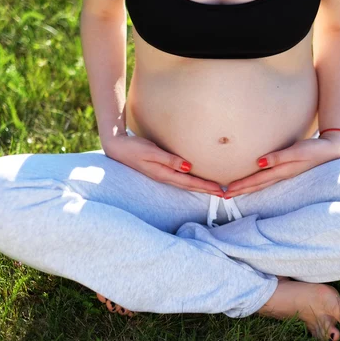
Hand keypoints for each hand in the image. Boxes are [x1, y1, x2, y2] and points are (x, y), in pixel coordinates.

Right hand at [100, 133, 224, 196]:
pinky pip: (180, 178)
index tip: (220, 189)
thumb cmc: (133, 147)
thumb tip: (188, 167)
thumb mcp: (151, 151)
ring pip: (185, 183)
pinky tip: (196, 180)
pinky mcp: (160, 170)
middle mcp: (164, 177)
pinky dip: (191, 180)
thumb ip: (169, 159)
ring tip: (214, 189)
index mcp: (163, 174)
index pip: (189, 182)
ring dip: (200, 187)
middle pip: (189, 186)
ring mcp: (162, 175)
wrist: (116, 147)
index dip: (205, 187)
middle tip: (224, 193)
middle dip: (207, 190)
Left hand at [223, 131, 339, 197]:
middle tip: (223, 196)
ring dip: (247, 188)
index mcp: (282, 172)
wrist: (332, 149)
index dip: (241, 186)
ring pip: (261, 184)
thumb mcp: (298, 150)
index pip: (256, 181)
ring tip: (234, 191)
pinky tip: (253, 183)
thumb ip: (279, 156)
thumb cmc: (315, 149)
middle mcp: (282, 176)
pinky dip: (257, 183)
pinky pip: (267, 179)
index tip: (226, 191)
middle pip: (256, 186)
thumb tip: (259, 162)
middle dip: (240, 191)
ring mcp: (285, 174)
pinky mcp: (287, 170)